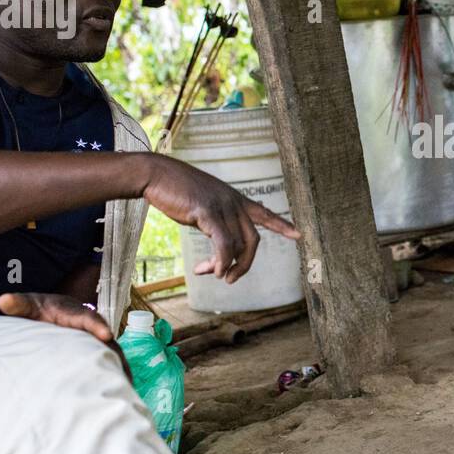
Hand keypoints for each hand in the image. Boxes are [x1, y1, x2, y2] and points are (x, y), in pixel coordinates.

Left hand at [0, 292, 129, 378]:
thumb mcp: (29, 304)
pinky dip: (115, 374)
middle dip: (114, 353)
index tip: (105, 335)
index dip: (97, 326)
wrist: (52, 310)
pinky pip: (109, 362)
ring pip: (112, 353)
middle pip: (107, 340)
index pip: (88, 318)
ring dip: (119, 368)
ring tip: (125, 387)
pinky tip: (120, 392)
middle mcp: (91, 327)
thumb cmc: (40, 309)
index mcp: (75, 314)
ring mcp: (96, 340)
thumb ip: (19, 304)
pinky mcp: (97, 352)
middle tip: (121, 370)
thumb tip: (3, 301)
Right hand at [139, 154, 300, 283]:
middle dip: (244, 264)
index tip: (299, 235)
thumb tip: (220, 249)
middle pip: (253, 240)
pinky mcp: (207, 212)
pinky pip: (223, 244)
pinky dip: (221, 261)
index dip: (281, 225)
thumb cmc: (175, 191)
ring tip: (210, 273)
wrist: (155, 174)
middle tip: (230, 279)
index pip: (264, 213)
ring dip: (225, 266)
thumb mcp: (202, 206)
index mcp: (234, 199)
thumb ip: (215, 223)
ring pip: (237, 246)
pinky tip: (213, 270)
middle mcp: (233, 202)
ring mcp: (222, 206)